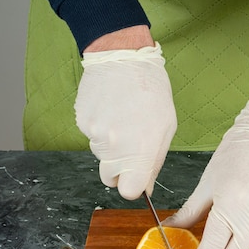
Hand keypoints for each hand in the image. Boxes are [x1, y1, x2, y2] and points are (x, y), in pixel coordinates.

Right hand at [75, 42, 175, 199]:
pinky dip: (100, 128)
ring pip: (100, 155)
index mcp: (140, 151)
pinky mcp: (82, 122)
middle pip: (110, 178)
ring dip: (111, 145)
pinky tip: (111, 109)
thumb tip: (146, 189)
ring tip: (122, 118)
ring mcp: (95, 135)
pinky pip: (91, 137)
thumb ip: (154, 162)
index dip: (132, 187)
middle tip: (131, 144)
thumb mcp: (166, 127)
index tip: (136, 178)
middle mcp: (115, 147)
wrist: (122, 57)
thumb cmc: (151, 90)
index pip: (128, 191)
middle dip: (120, 169)